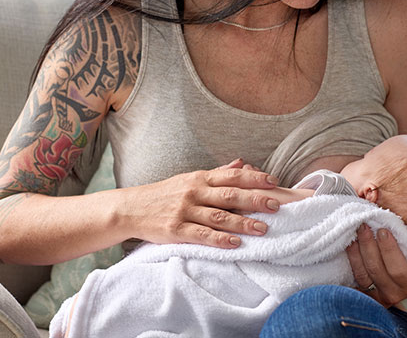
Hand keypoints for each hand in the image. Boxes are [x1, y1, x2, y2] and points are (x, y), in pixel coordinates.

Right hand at [122, 158, 279, 248]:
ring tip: (263, 229)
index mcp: (199, 178)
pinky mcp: (175, 230)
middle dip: (255, 199)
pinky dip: (219, 239)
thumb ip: (217, 173)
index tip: (274, 181)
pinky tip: (235, 244)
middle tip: (276, 205)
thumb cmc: (164, 194)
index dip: (254, 178)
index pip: (232, 176)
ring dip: (243, 223)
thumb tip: (241, 163)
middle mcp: (194, 192)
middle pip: (230, 195)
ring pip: (219, 216)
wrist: (130, 208)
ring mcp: (184, 211)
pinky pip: (201, 235)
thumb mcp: (190, 179)